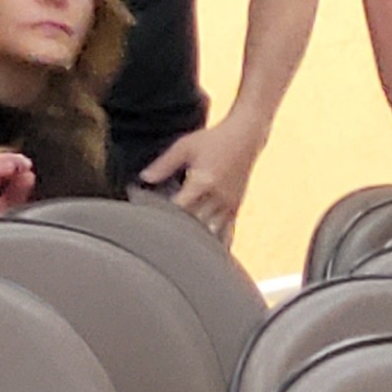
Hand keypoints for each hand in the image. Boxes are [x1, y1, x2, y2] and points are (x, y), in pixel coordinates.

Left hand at [137, 113, 262, 240]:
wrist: (246, 136)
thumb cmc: (213, 139)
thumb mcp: (186, 146)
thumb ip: (165, 163)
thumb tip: (144, 178)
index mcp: (203, 181)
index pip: (180, 208)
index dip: (164, 217)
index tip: (149, 223)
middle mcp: (218, 197)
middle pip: (193, 224)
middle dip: (177, 232)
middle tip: (158, 242)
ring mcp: (229, 205)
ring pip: (210, 233)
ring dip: (195, 242)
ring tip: (178, 252)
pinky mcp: (235, 208)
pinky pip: (226, 233)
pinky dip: (215, 244)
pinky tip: (205, 255)